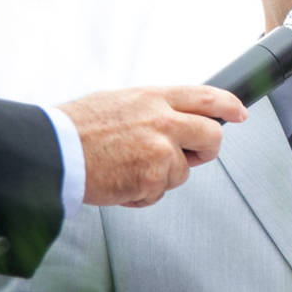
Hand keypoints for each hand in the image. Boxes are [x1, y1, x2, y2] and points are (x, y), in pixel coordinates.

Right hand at [59, 86, 246, 207]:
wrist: (52, 152)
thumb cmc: (76, 129)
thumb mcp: (119, 102)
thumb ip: (152, 109)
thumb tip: (175, 118)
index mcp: (154, 98)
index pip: (206, 96)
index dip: (229, 105)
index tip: (239, 113)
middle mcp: (163, 120)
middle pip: (212, 136)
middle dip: (206, 150)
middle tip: (191, 156)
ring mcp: (160, 150)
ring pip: (182, 171)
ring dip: (160, 177)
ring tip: (127, 167)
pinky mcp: (152, 177)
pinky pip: (158, 193)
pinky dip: (141, 194)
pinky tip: (119, 182)